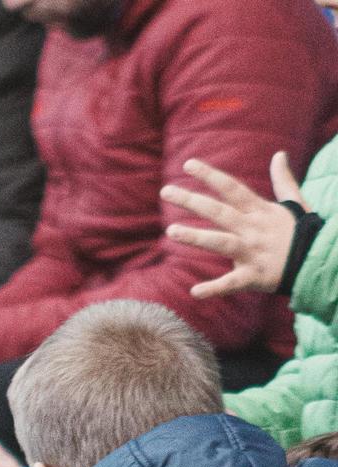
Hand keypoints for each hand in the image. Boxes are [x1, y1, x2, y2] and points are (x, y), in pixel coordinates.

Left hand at [160, 152, 304, 297]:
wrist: (320, 263)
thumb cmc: (303, 233)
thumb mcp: (295, 204)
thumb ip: (283, 180)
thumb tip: (279, 154)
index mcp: (260, 212)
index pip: (232, 189)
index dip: (211, 176)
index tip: (188, 164)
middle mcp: (253, 229)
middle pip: (219, 212)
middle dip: (192, 201)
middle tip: (165, 191)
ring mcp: (253, 253)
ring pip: (221, 243)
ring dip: (196, 237)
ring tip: (171, 231)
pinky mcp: (255, 276)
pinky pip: (232, 283)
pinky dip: (214, 289)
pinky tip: (195, 292)